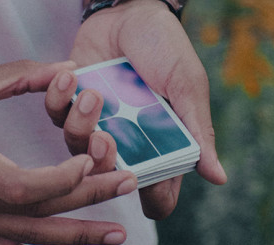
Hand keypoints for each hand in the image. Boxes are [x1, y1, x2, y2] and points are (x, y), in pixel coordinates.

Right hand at [0, 60, 136, 244]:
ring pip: (31, 238)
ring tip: (116, 235)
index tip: (91, 157)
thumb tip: (64, 69)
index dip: (64, 177)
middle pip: (40, 211)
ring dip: (77, 238)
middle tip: (128, 185)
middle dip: (89, 197)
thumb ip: (16, 76)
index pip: (26, 186)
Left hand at [45, 0, 226, 219]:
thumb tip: (219, 178)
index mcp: (159, 143)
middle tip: (104, 137)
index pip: (157, 191)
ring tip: (91, 92)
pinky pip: (54, 113)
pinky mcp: (71, 102)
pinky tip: (71, 73)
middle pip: (107, 175)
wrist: (131, 11)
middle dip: (102, 161)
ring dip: (80, 122)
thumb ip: (198, 131)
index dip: (151, 197)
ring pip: (76, 146)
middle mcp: (126, 140)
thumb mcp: (186, 86)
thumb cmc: (165, 47)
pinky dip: (57, 96)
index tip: (141, 178)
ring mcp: (97, 122)